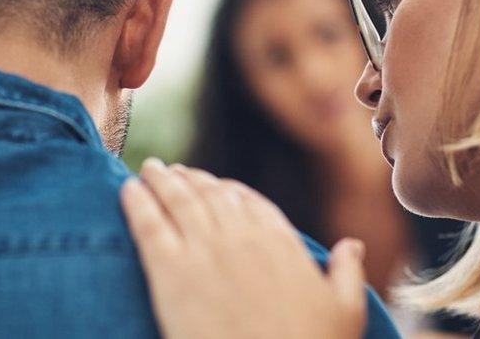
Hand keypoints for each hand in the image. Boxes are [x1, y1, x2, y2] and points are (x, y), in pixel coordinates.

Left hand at [121, 159, 367, 338]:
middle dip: (190, 179)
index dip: (227, 190)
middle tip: (174, 171)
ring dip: (160, 180)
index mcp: (279, 240)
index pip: (247, 201)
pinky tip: (126, 190)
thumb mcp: (345, 309)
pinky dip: (136, 203)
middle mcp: (239, 237)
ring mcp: (202, 251)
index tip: (215, 185)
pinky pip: (148, 226)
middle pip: (209, 194)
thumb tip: (353, 244)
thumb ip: (347, 271)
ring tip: (149, 169)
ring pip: (177, 201)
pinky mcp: (169, 274)